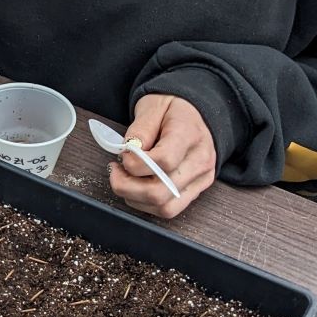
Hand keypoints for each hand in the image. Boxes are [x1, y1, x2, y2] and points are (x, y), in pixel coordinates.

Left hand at [108, 93, 216, 218]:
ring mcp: (201, 179)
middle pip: (161, 191)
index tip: (122, 156)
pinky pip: (170, 209)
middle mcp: (200, 160)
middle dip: (128, 187)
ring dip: (135, 198)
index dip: (136, 164)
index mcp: (189, 134)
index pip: (164, 161)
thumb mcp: (152, 107)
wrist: (194, 112)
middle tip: (115, 172)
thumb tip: (130, 154)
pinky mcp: (197, 190)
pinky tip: (137, 187)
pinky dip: (146, 203)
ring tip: (125, 179)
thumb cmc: (172, 108)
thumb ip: (140, 130)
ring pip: (165, 207)